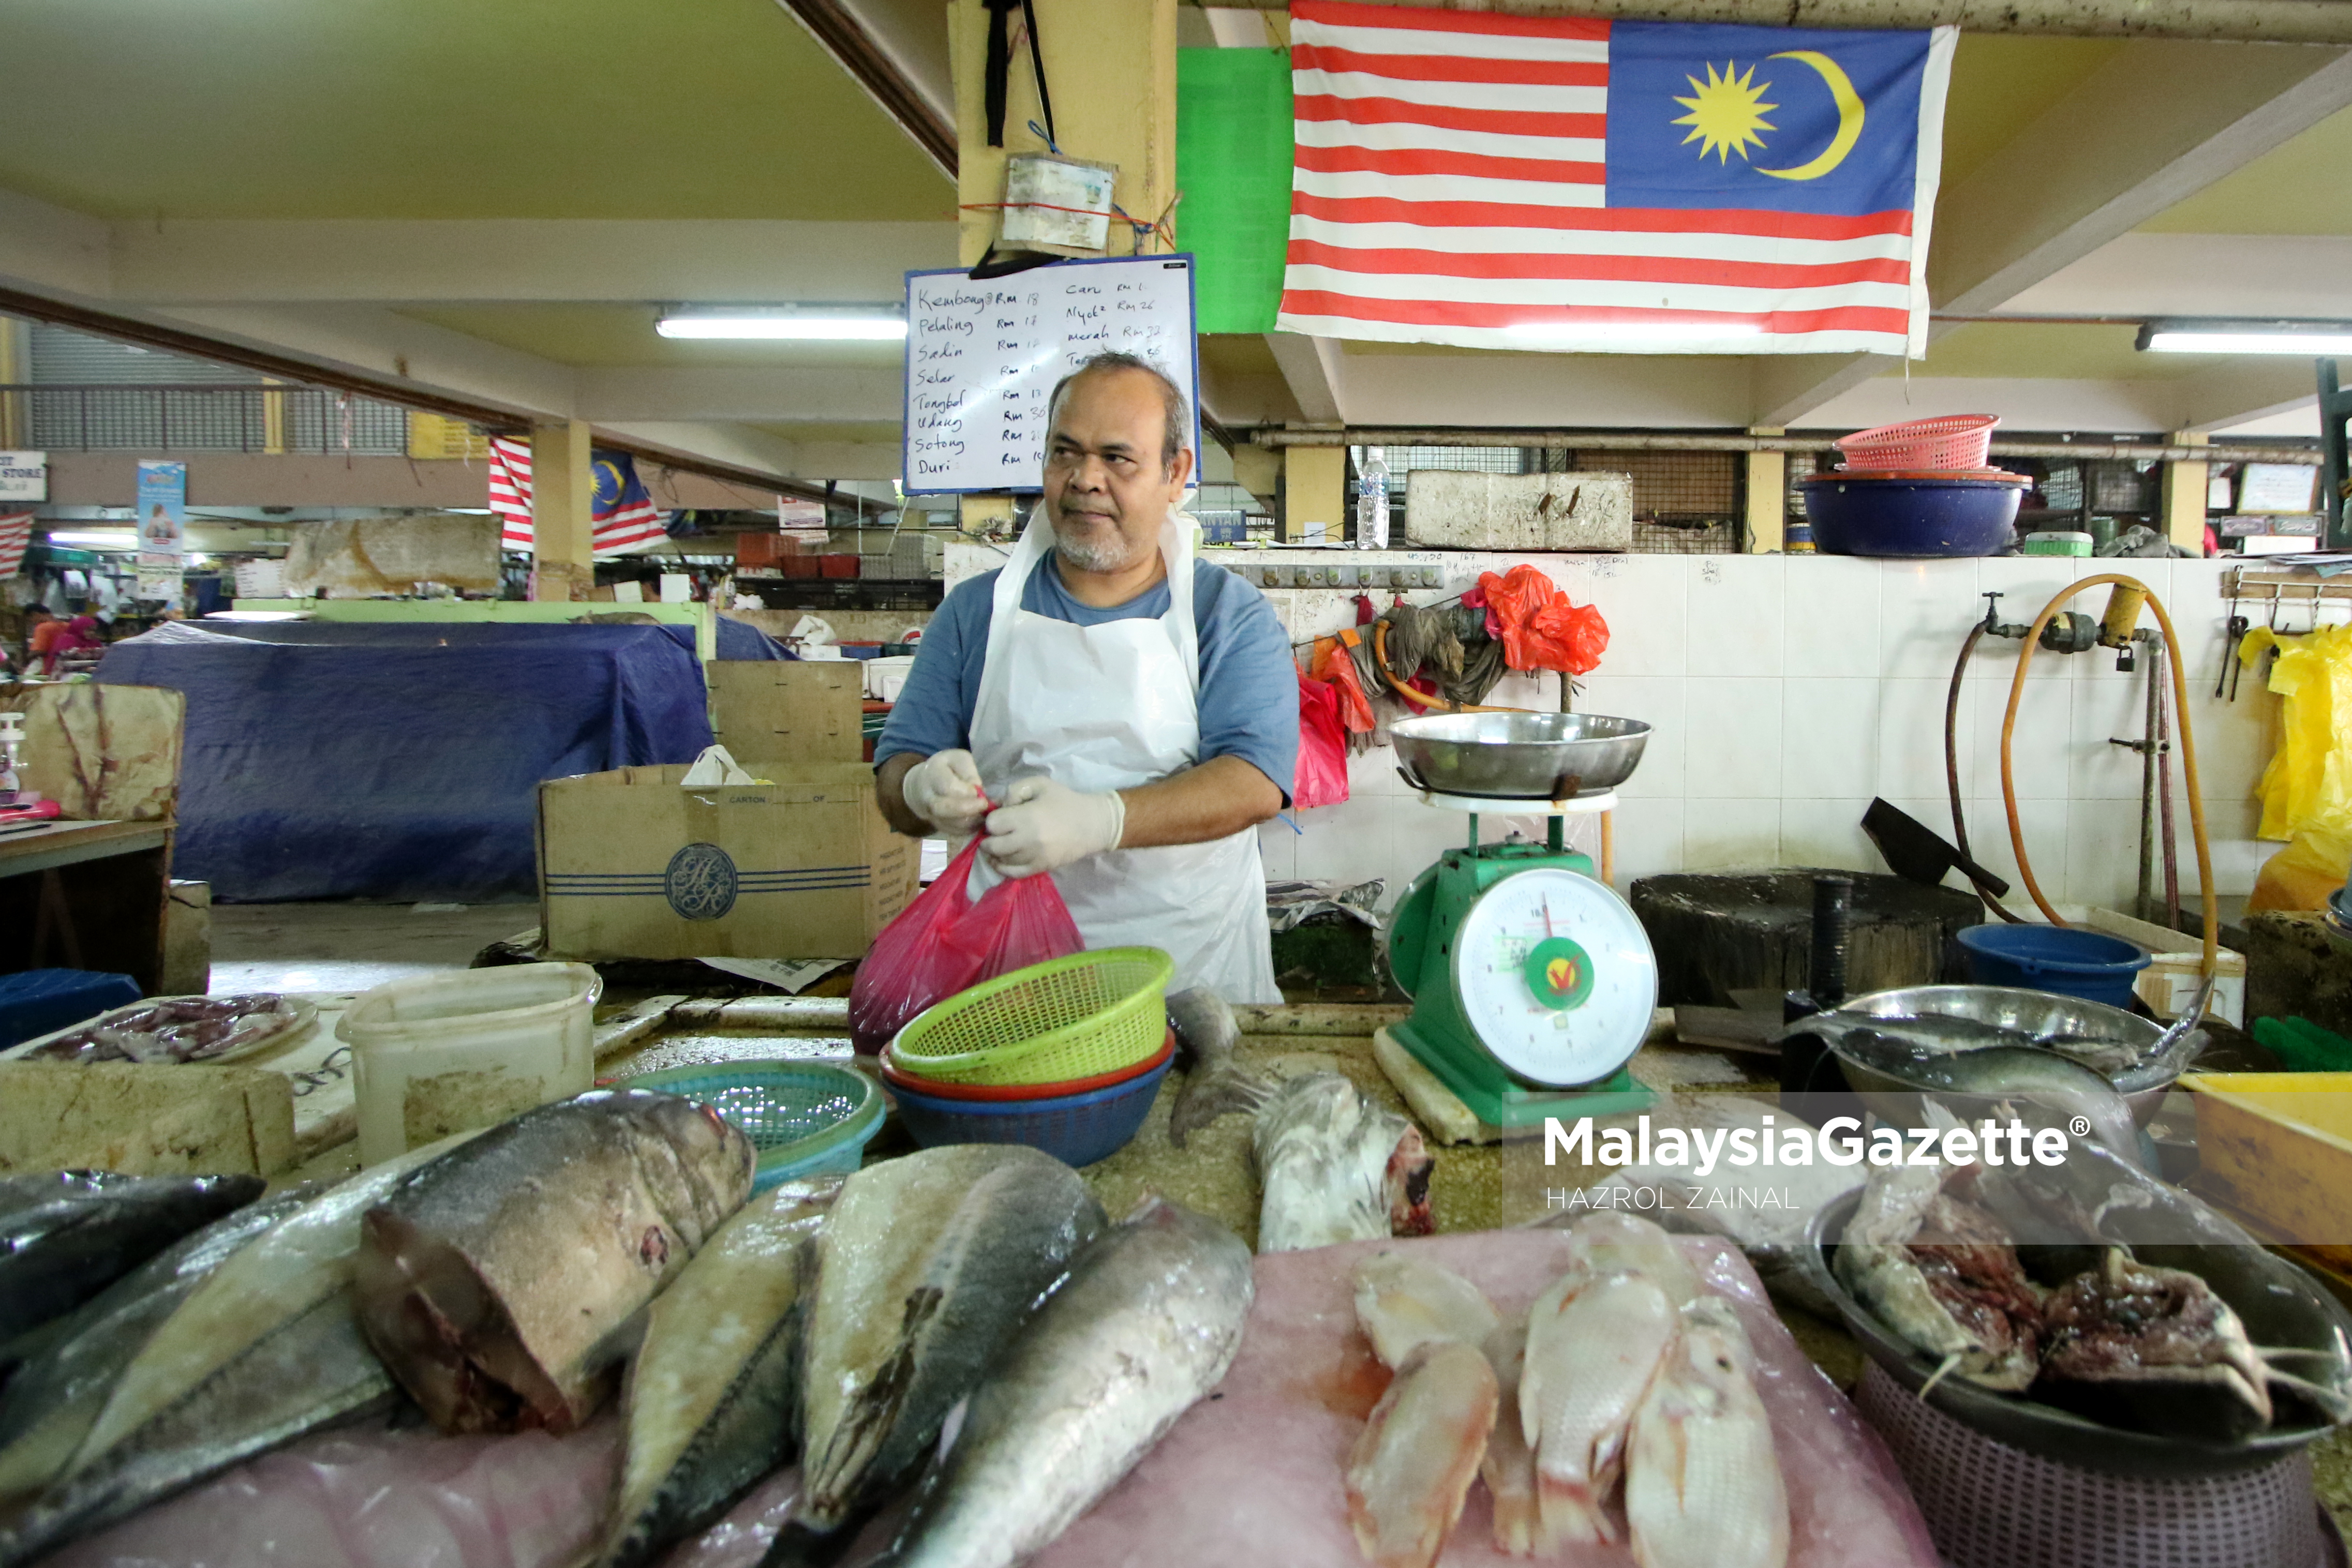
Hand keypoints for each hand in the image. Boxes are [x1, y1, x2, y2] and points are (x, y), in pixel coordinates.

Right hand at [900, 749, 989, 834]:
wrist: (921, 785)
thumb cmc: (945, 769)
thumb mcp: (958, 759)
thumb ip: (969, 771)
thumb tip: (978, 789)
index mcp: (933, 775)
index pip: (948, 787)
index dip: (967, 792)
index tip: (980, 792)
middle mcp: (928, 797)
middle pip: (945, 809)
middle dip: (969, 809)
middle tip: (985, 805)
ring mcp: (931, 814)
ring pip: (951, 824)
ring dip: (972, 820)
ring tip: (984, 812)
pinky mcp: (939, 826)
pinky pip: (955, 832)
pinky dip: (970, 828)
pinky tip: (979, 819)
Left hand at [981, 775, 1124, 878]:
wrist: (1092, 824)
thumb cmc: (1065, 801)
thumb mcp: (1040, 784)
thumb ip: (1014, 790)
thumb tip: (997, 806)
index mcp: (1027, 816)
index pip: (992, 824)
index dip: (992, 819)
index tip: (1000, 817)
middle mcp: (1028, 840)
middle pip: (992, 845)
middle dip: (989, 838)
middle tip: (995, 833)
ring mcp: (1034, 857)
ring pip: (1001, 860)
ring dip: (995, 853)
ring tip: (1000, 844)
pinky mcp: (1040, 868)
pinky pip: (1013, 873)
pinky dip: (1002, 867)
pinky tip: (1000, 860)